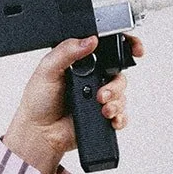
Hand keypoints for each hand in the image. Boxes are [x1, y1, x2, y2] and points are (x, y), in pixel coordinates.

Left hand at [2, 33, 144, 173]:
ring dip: (116, 102)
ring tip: (102, 108)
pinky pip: (121, 115)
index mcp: (81, 63)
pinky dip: (120, 117)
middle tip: (101, 94)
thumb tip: (89, 40)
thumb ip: (66, 51)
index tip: (134, 49)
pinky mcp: (102, 116)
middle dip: (116, 85)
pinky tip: (111, 118)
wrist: (39, 132)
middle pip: (119, 74)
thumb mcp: (47, 70)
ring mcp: (98, 98)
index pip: (107, 50)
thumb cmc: (38, 101)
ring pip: (121, 95)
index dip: (124, 46)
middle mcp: (92, 79)